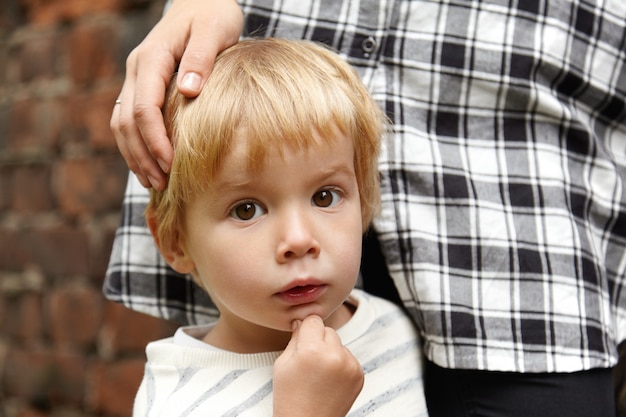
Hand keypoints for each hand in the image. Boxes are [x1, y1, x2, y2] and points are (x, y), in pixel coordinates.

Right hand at [110, 0, 242, 189]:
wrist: (201, 2)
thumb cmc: (212, 15)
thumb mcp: (214, 30)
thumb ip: (202, 58)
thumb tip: (189, 91)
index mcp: (152, 58)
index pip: (144, 108)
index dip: (155, 140)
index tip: (171, 164)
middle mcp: (137, 70)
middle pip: (127, 121)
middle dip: (142, 156)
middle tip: (162, 185)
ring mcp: (136, 79)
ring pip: (122, 124)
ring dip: (135, 155)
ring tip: (154, 183)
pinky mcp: (142, 87)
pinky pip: (129, 120)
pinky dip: (136, 146)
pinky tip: (151, 166)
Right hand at [273, 316, 363, 416]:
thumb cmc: (289, 395)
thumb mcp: (282, 363)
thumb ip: (295, 338)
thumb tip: (303, 320)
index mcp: (312, 349)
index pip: (313, 320)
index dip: (305, 329)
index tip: (301, 340)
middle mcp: (334, 355)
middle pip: (328, 330)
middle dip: (319, 340)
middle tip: (309, 361)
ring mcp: (350, 366)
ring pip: (340, 343)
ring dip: (331, 351)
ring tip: (319, 373)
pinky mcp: (359, 375)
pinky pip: (349, 357)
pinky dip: (340, 364)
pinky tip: (330, 380)